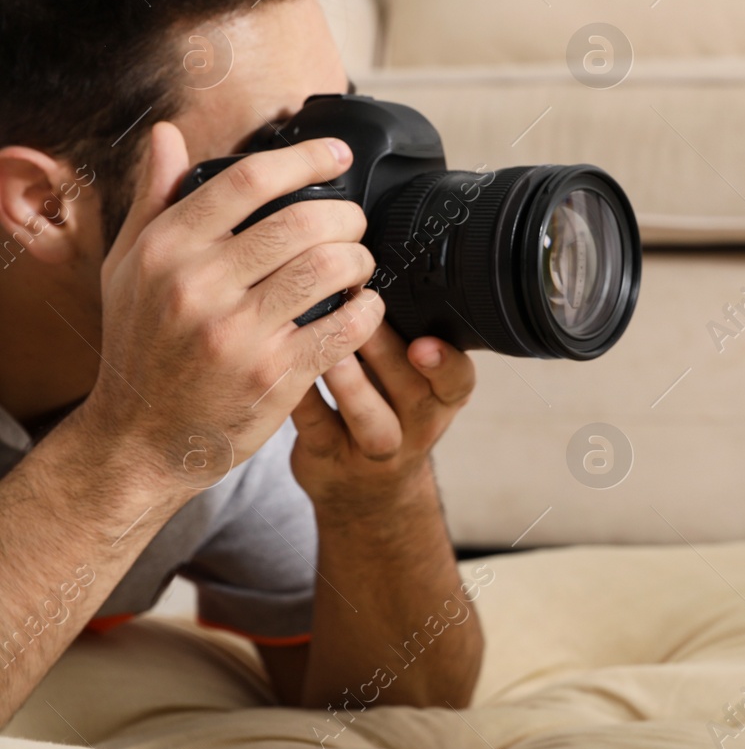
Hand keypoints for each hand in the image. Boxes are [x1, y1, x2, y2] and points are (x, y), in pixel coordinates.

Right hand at [83, 121, 385, 498]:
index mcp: (166, 249)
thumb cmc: (140, 346)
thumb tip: (167, 134)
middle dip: (347, 215)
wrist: (137, 439)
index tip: (339, 155)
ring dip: (361, 260)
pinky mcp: (273, 374)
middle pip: (302, 221)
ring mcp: (237, 333)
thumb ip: (154, 199)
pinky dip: (368, 310)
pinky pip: (345, 325)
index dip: (306, 159)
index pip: (248, 181)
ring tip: (358, 265)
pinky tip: (363, 307)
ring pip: (331, 268)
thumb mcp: (129, 269)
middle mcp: (198, 286)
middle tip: (355, 224)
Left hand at [288, 320, 474, 512]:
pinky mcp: (329, 461)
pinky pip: (315, 428)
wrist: (363, 490)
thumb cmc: (384, 407)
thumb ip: (404, 332)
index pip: (458, 380)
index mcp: (443, 398)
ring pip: (369, 417)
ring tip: (327, 345)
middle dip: (386, 351)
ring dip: (349, 380)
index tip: (423, 344)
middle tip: (359, 311)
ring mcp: (375, 451)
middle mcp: (418, 426)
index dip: (446, 363)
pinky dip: (301, 396)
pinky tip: (282, 365)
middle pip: (412, 391)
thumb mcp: (410, 378)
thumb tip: (373, 258)